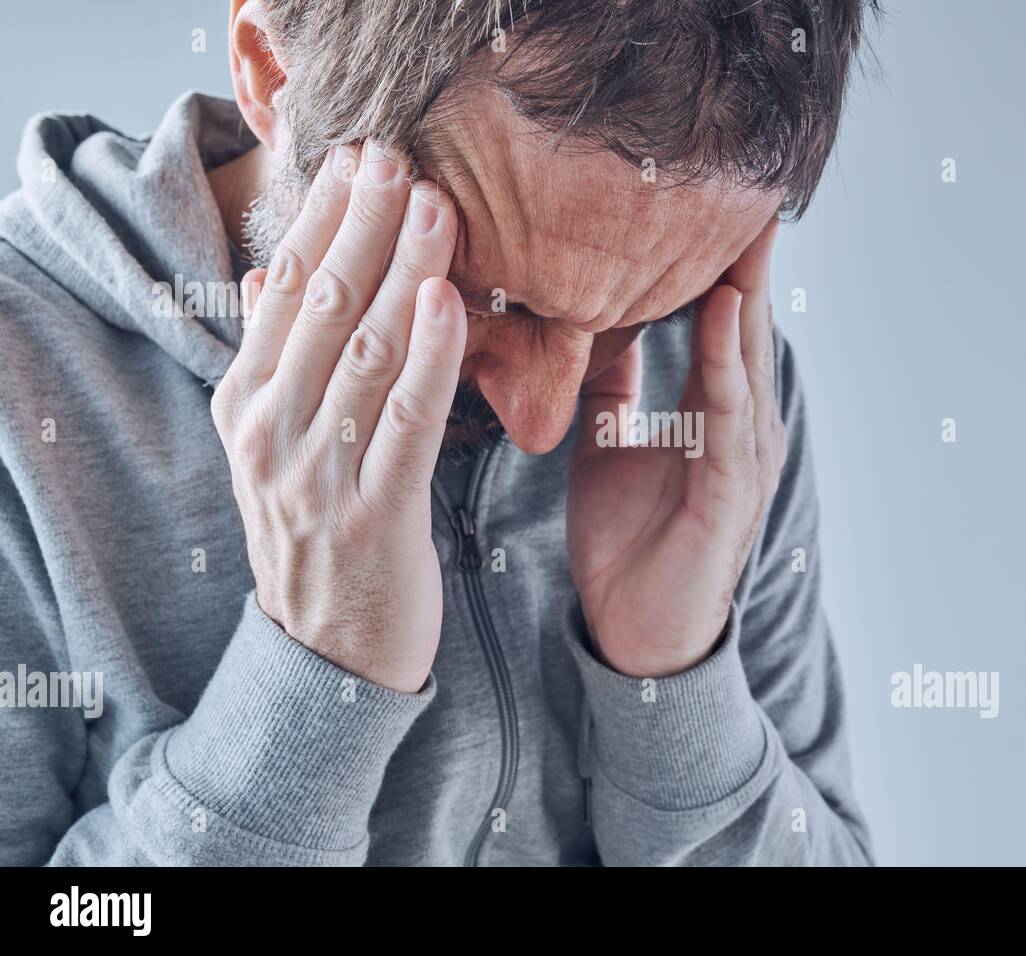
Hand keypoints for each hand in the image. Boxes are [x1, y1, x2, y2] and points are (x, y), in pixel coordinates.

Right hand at [211, 141, 464, 692]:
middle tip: (400, 156)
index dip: (324, 219)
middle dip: (363, 226)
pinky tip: (444, 303)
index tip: (361, 158)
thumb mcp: (276, 446)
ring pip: (363, 354)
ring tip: (435, 206)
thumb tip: (266, 273)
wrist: (327, 656)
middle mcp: (270, 433)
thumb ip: (277, 360)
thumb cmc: (319, 534)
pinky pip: (404, 423)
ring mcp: (315, 476)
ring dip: (400, 272)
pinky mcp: (374, 515)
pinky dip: (425, 359)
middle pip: (322, 308)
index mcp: (246, 406)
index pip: (285, 291)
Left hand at [567, 221, 786, 677]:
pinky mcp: (730, 493)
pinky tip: (720, 313)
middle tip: (742, 179)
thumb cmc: (629, 541)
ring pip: (744, 357)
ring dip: (745, 290)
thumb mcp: (609, 445)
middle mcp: (739, 424)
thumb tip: (591, 319)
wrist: (635, 632)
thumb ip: (612, 384)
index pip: (715, 318)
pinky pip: (727, 416)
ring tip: (747, 222)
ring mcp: (742, 457)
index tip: (699, 191)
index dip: (713, 256)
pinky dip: (724, 363)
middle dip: (744, 254)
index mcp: (712, 411)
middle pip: (742, 323)